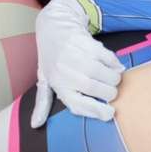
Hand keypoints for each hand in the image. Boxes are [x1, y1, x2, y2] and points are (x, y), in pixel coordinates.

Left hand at [31, 0, 124, 127]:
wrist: (54, 26)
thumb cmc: (50, 58)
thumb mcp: (44, 79)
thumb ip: (43, 102)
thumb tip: (35, 125)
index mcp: (57, 84)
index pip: (78, 105)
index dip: (96, 112)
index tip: (110, 113)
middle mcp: (66, 72)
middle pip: (97, 91)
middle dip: (110, 93)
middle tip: (110, 91)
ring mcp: (77, 57)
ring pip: (106, 75)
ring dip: (114, 79)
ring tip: (112, 78)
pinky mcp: (87, 44)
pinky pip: (109, 59)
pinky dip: (115, 64)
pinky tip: (113, 65)